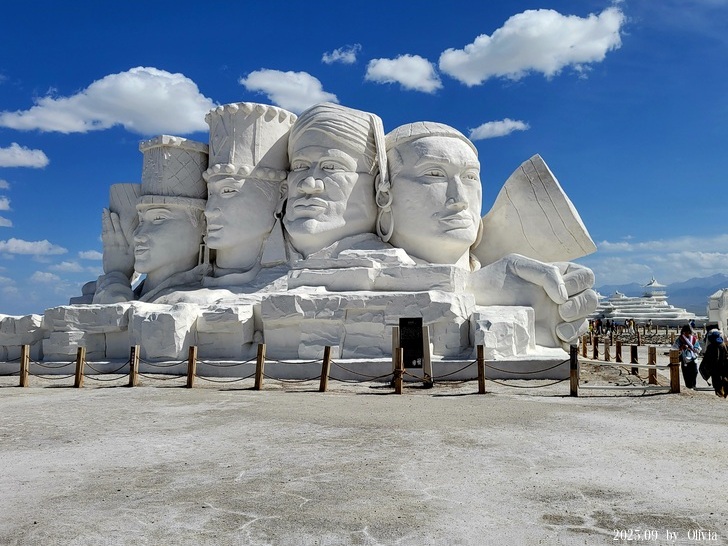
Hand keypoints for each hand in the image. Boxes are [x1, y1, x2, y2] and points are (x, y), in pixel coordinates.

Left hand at [101, 208, 134, 275]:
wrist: (116, 277)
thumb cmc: (128, 268)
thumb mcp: (134, 257)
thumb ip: (135, 246)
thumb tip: (136, 236)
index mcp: (122, 246)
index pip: (118, 231)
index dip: (115, 222)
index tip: (113, 213)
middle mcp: (114, 245)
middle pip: (110, 229)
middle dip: (107, 219)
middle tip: (104, 209)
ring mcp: (108, 248)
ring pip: (105, 233)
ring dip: (104, 223)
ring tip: (103, 215)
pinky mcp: (105, 252)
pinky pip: (103, 239)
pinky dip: (103, 231)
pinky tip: (103, 227)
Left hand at [469, 253, 597, 349]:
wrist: (476, 304)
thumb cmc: (494, 280)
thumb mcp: (516, 264)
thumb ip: (544, 271)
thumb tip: (563, 295)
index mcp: (558, 276)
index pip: (585, 276)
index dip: (579, 283)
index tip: (559, 292)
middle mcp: (562, 297)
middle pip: (592, 299)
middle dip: (582, 305)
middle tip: (561, 310)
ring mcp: (558, 318)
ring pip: (586, 321)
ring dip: (578, 324)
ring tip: (559, 328)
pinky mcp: (552, 337)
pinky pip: (574, 341)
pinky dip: (572, 340)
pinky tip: (558, 337)